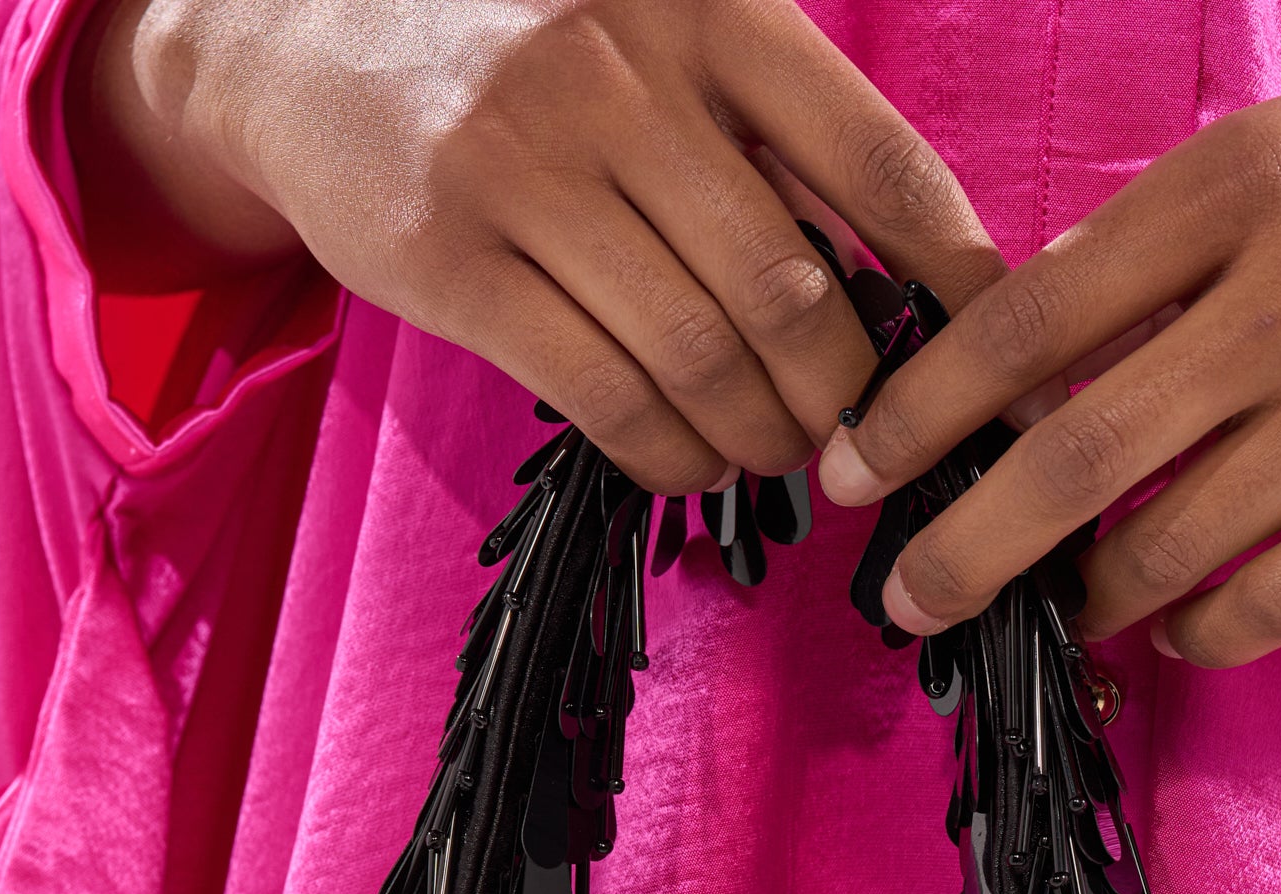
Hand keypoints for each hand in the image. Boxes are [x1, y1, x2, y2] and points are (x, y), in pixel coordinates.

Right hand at [70, 0, 1003, 491]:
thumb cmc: (514, 44)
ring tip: (775, 457)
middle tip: (854, 437)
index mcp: (706, 6)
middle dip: (843, 396)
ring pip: (702, 358)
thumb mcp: (651, 26)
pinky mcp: (455, 260)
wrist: (294, 24)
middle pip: (791, 290)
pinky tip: (690, 462)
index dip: (951, 278)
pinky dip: (671, 455)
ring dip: (760, 439)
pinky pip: (605, 396)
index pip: (873, 160)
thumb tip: (895, 281)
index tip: (986, 363)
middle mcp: (623, 73)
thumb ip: (760, 127)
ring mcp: (530, 166)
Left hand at [817, 18, 1280, 663]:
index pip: (1031, 319)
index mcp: (1244, 185)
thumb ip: (1164, 252)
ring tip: (1066, 612)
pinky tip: (1178, 632)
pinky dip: (1202, 635)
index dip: (922, 413)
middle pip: (1077, 458)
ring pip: (1173, 549)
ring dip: (1094, 603)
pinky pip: (1278, 603)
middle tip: (907, 602)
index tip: (851, 474)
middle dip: (967, 551)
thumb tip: (1020, 371)